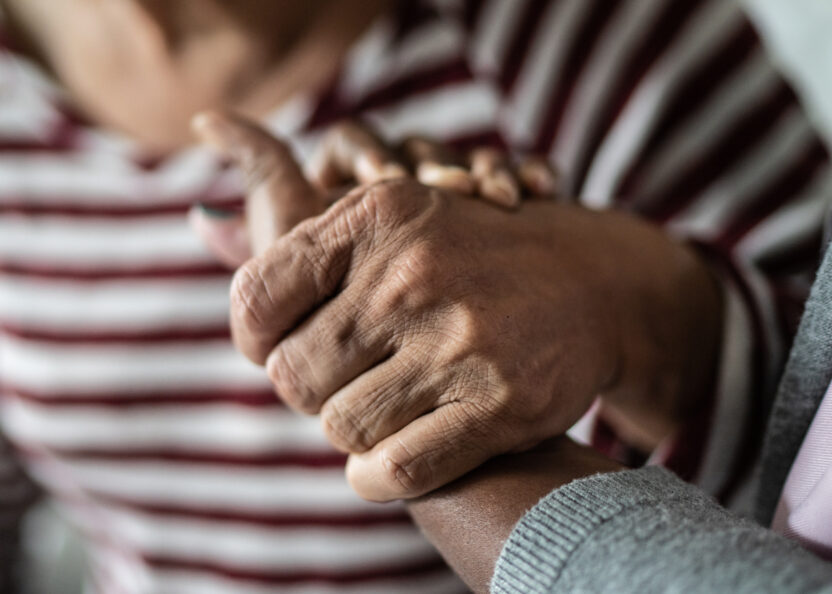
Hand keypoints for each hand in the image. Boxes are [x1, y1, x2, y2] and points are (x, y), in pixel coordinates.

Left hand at [192, 113, 720, 500]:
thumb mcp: (398, 216)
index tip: (281, 347)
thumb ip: (308, 232)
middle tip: (342, 381)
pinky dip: (376, 477)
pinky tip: (387, 461)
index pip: (256, 298)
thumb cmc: (473, 258)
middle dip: (308, 390)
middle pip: (292, 376)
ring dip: (352, 432)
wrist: (595, 282)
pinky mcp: (499, 404)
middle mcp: (413, 273)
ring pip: (341, 428)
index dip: (255, 338)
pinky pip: (393, 471)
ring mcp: (459, 341)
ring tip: (382, 409)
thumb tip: (205, 229)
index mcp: (378, 215)